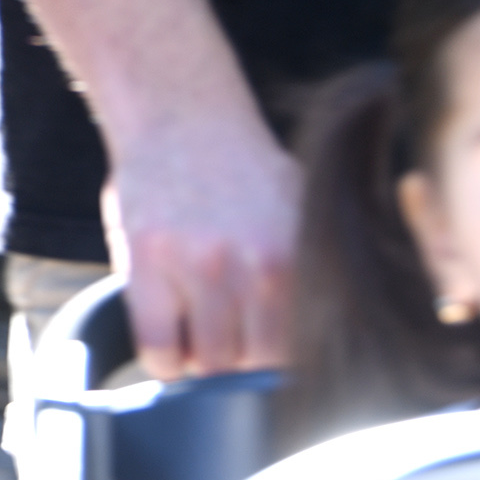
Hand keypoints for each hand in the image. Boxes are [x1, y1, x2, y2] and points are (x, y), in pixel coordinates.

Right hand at [105, 108, 300, 377]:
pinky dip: (164, 359)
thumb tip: (331, 335)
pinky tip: (167, 339)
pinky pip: (159, 348)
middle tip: (227, 338)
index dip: (280, 363)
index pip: (302, 354)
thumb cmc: (241, 170)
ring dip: (201, 359)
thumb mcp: (296, 214)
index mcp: (299, 258)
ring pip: (208, 362)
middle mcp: (258, 265)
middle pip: (255, 364)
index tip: (267, 356)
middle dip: (241, 362)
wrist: (180, 114)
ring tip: (195, 331)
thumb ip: (307, 272)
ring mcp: (200, 264)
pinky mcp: (148, 260)